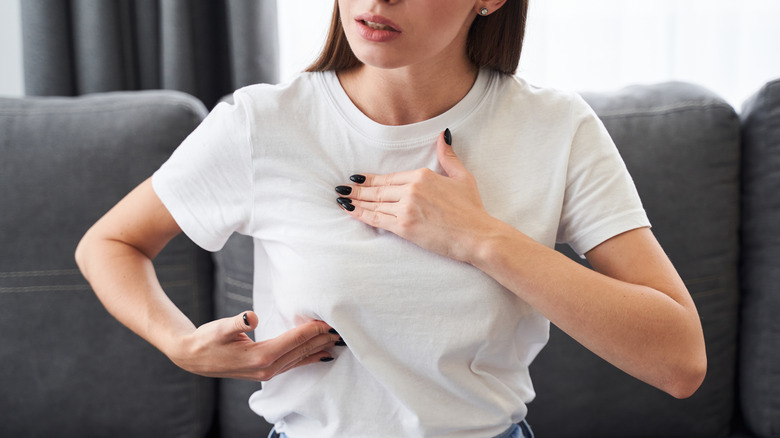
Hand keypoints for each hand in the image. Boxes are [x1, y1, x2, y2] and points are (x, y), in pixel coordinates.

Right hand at [170, 311, 340, 380]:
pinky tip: (319, 355)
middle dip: (321, 340)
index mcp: (260, 356)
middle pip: (301, 351)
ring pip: (299, 359)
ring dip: (318, 349)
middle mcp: (267, 367)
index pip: (293, 341)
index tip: (327, 321)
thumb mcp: (219, 328)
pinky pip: (293, 364)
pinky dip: (308, 358)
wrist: (193, 358)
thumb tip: (252, 317)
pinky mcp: (265, 371)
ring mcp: (267, 372)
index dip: (311, 330)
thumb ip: (237, 322)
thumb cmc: (206, 340)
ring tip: (335, 340)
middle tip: (340, 329)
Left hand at [336, 129, 497, 262]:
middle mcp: (411, 189)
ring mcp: (406, 208)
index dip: (370, 179)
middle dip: (357, 189)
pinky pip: (377, 219)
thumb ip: (448, 156)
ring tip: (341, 199)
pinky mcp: (404, 227)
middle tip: (340, 189)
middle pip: (378, 189)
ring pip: (374, 203)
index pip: (389, 177)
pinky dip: (361, 214)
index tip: (357, 179)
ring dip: (355, 201)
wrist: (477, 235)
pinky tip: (351, 211)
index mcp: (422, 175)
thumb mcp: (462, 177)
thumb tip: (443, 135)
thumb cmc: (472, 209)